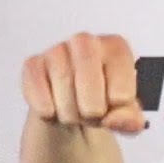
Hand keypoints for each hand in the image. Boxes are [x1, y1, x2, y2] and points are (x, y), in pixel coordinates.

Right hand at [21, 32, 145, 133]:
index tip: (114, 106)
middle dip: (92, 111)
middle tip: (93, 115)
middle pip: (89, 82)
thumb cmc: (104, 100)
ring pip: (63, 89)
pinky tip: (54, 108)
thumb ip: (130, 118)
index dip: (117, 104)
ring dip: (70, 113)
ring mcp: (58, 51)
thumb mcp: (126, 113)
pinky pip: (37, 90)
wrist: (76, 107)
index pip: (122, 83)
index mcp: (116, 48)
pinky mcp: (34, 65)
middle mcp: (86, 42)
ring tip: (75, 112)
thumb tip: (116, 120)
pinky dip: (47, 108)